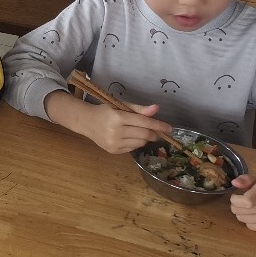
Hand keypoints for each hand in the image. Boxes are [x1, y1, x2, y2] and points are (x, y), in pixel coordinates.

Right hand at [45, 90, 171, 153]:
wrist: (86, 121)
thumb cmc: (105, 111)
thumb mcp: (120, 105)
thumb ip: (139, 109)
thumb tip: (156, 109)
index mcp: (118, 117)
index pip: (144, 122)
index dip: (159, 125)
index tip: (170, 129)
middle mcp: (116, 131)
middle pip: (144, 135)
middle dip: (154, 133)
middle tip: (157, 131)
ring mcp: (114, 143)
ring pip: (140, 143)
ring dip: (145, 138)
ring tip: (139, 132)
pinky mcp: (113, 151)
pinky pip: (133, 148)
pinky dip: (136, 143)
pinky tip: (129, 137)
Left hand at [229, 175, 255, 232]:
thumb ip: (245, 179)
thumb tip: (234, 183)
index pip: (245, 201)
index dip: (235, 200)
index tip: (236, 197)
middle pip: (241, 211)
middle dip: (236, 206)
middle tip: (240, 203)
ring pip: (244, 220)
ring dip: (241, 214)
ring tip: (247, 208)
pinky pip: (251, 227)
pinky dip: (249, 221)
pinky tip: (255, 215)